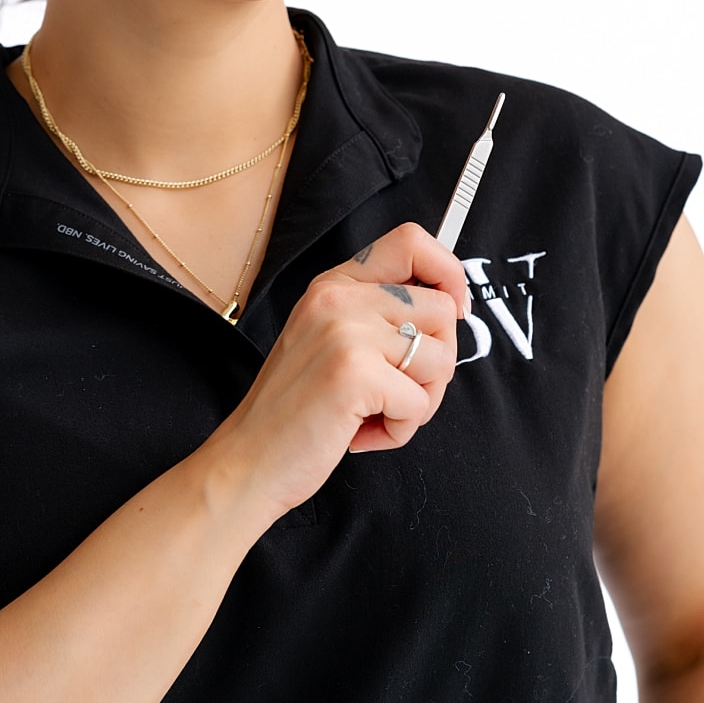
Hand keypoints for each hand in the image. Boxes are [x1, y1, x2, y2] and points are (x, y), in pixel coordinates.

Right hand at [212, 222, 467, 523]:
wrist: (249, 460)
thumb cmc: (296, 410)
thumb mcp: (328, 341)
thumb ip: (376, 315)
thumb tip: (451, 306)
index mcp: (334, 286)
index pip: (412, 242)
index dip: (449, 272)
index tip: (454, 310)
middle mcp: (338, 299)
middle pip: (441, 310)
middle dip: (436, 363)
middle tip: (395, 391)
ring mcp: (345, 333)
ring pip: (441, 359)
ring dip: (419, 401)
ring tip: (373, 413)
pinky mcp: (354, 374)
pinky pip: (420, 403)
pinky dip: (400, 430)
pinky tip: (361, 432)